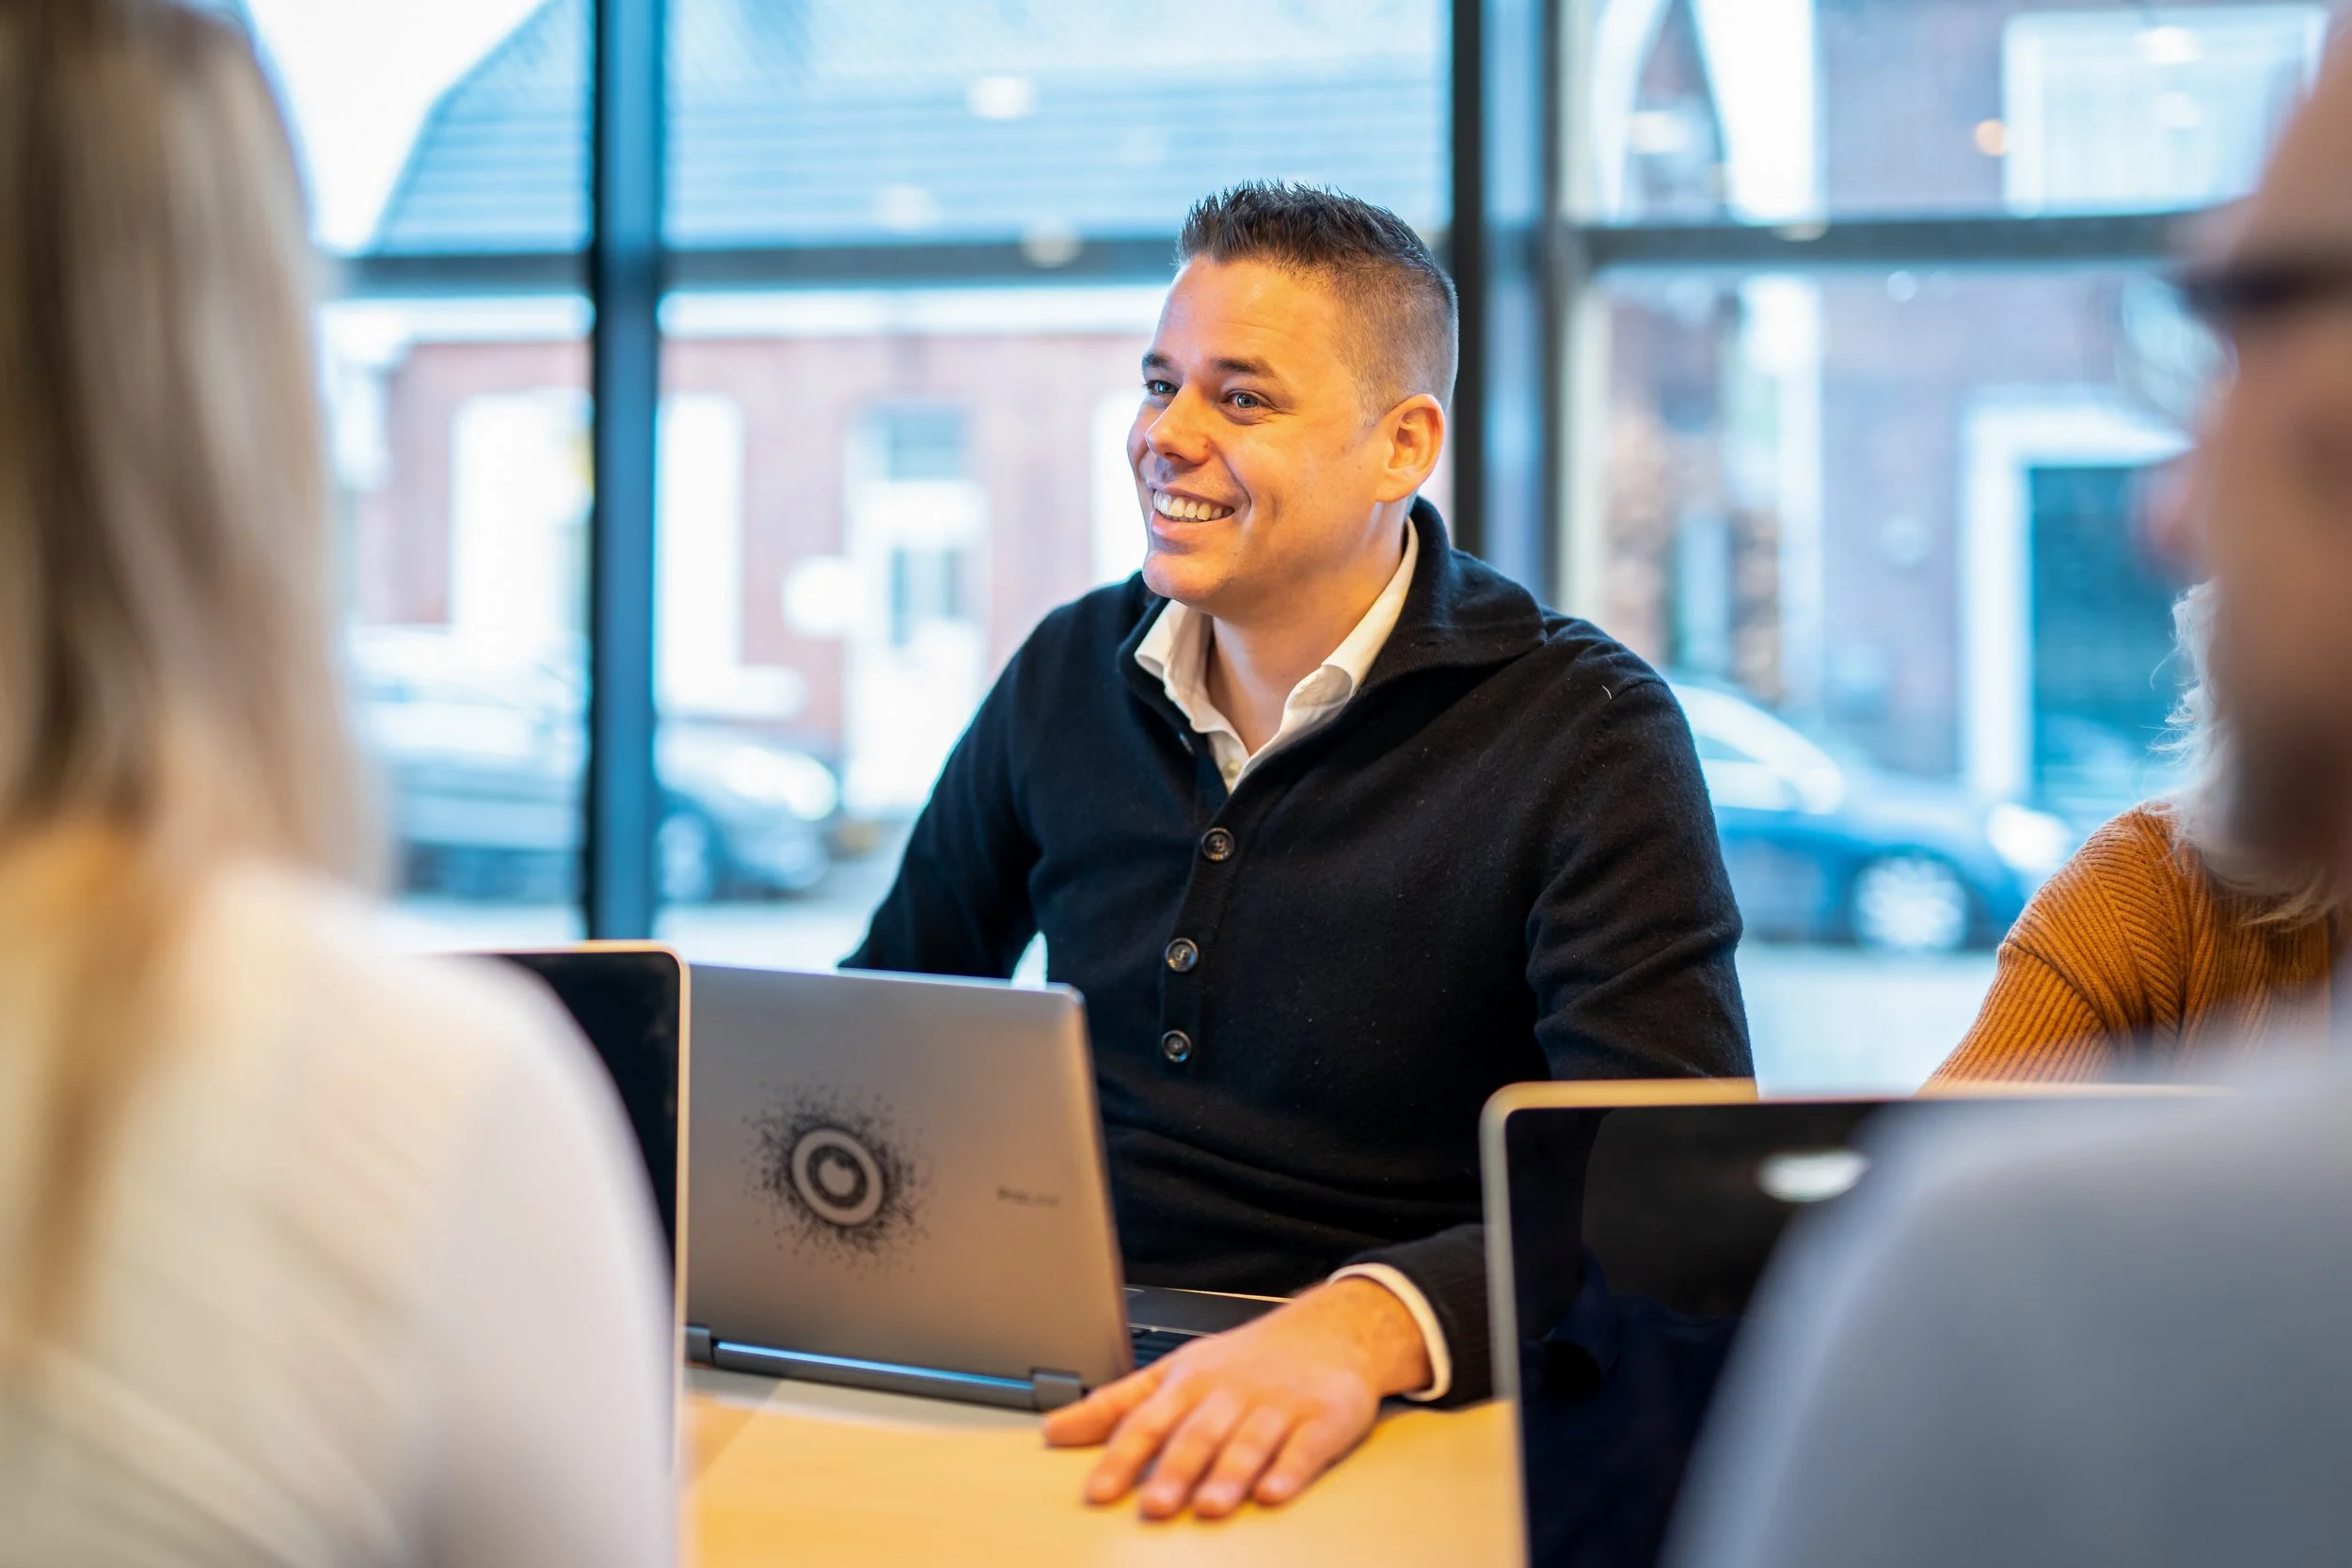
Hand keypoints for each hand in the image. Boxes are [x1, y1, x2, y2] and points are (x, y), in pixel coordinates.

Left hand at [1040, 1277, 1433, 1519]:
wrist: (1332, 1328)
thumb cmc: (1246, 1358)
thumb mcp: (1175, 1371)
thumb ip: (1116, 1404)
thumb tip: (1055, 1429)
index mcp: (1191, 1383)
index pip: (1147, 1422)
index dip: (1121, 1458)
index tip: (1098, 1492)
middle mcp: (1231, 1393)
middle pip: (1198, 1435)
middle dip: (1175, 1471)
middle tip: (1154, 1506)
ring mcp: (1279, 1405)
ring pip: (1249, 1443)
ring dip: (1227, 1476)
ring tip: (1208, 1507)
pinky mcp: (1323, 1419)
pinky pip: (1305, 1447)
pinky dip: (1290, 1471)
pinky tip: (1274, 1493)